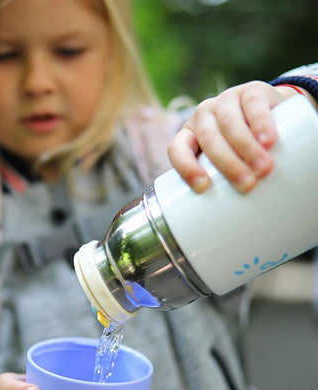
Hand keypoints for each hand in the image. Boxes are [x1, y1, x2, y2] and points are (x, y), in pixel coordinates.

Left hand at [168, 81, 297, 192]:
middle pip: (208, 140)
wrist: (272, 116)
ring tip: (263, 169)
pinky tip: (269, 139)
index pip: (177, 149)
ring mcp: (225, 101)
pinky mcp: (251, 90)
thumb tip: (233, 238)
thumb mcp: (226, 168)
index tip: (204, 188)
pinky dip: (261, 122)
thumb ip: (223, 191)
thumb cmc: (242, 152)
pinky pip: (252, 105)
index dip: (185, 167)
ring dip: (245, 148)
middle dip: (227, 165)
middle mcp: (202, 117)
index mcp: (189, 137)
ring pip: (229, 124)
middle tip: (247, 186)